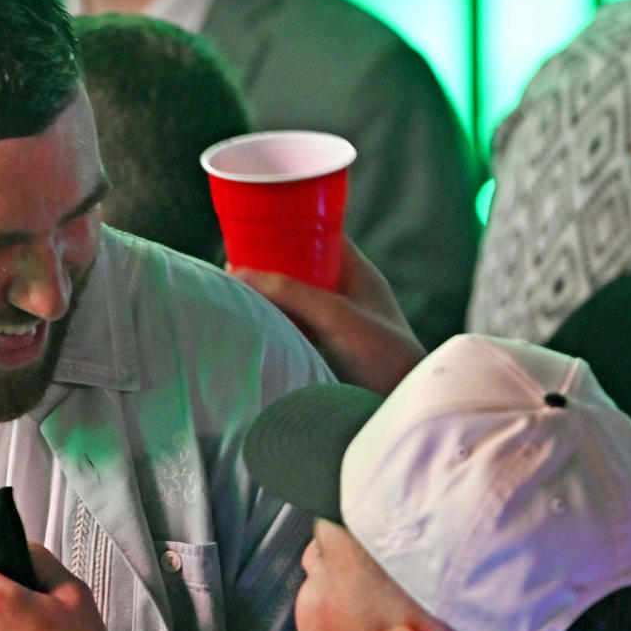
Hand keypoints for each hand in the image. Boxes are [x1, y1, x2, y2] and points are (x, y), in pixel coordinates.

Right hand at [231, 238, 425, 391]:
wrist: (400, 405)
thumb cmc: (381, 353)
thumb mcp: (336, 314)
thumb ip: (291, 292)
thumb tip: (237, 271)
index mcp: (357, 272)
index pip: (321, 235)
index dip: (292, 227)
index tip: (257, 226)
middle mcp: (346, 292)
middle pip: (301, 267)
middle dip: (270, 264)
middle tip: (233, 261)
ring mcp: (335, 321)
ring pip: (295, 299)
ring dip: (269, 295)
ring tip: (231, 289)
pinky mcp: (326, 349)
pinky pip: (294, 326)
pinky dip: (273, 321)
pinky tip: (249, 321)